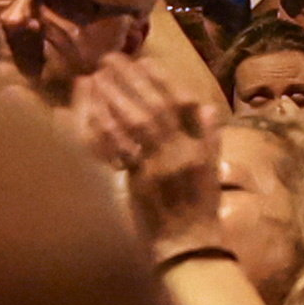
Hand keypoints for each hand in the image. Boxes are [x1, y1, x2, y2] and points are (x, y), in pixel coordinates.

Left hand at [78, 59, 221, 247]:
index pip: (181, 106)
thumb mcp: (211, 171)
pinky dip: (106, 127)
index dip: (162, 82)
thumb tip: (206, 106)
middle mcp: (180, 153)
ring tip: (97, 76)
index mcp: (199, 149)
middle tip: (110, 59)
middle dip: (131, 82)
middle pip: (154, 109)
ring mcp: (159, 166)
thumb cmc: (200, 209)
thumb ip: (209, 137)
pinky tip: (91, 111)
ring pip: (136, 123)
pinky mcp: (139, 180)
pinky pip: (120, 148)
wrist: (188, 245)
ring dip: (115, 97)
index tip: (145, 61)